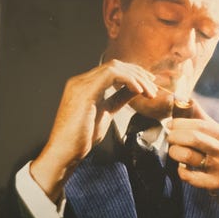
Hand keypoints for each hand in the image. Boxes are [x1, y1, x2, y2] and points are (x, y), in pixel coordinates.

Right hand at [30, 59, 156, 201]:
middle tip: (153, 87)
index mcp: (85, 85)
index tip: (149, 84)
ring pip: (114, 67)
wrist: (65, 153)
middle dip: (138, 74)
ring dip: (136, 78)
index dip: (134, 73)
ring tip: (149, 92)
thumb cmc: (81, 138)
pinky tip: (139, 91)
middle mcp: (81, 81)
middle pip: (115, 65)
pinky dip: (128, 80)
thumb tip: (136, 89)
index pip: (113, 69)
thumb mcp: (107, 112)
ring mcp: (81, 84)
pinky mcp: (84, 92)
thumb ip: (119, 98)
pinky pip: (110, 76)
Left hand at [167, 102, 218, 217]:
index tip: (171, 125)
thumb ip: (208, 123)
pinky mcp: (218, 185)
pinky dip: (182, 172)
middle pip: (194, 137)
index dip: (181, 123)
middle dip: (175, 136)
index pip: (201, 124)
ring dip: (175, 153)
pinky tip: (183, 170)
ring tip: (174, 153)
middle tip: (169, 138)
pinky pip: (191, 176)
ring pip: (189, 156)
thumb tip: (189, 101)